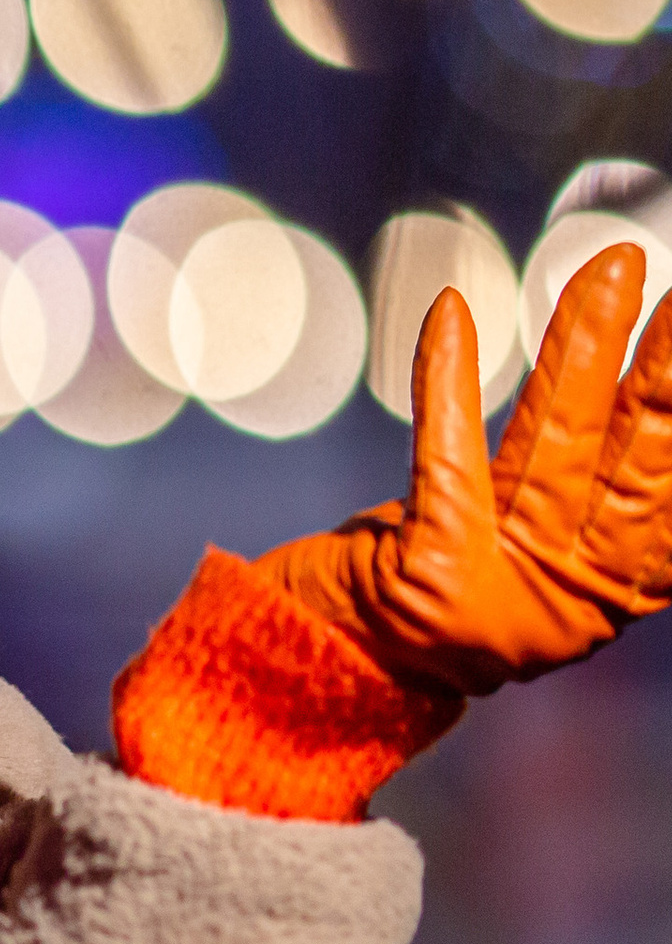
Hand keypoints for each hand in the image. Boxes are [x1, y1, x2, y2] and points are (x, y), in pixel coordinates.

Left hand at [257, 243, 671, 695]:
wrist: (307, 673)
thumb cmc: (414, 597)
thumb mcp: (514, 547)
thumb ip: (592, 496)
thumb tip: (657, 404)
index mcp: (605, 591)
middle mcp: (567, 595)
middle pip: (636, 461)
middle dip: (668, 371)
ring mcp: (500, 586)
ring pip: (556, 444)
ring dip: (584, 347)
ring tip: (611, 270)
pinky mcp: (429, 571)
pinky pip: (445, 453)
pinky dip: (448, 376)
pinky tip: (453, 312)